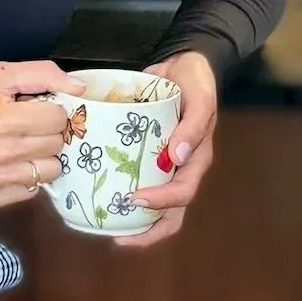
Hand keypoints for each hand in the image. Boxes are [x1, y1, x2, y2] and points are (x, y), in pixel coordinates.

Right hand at [0, 59, 85, 205]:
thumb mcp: (0, 75)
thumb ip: (43, 74)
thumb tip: (80, 89)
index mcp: (3, 119)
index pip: (58, 118)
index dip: (51, 110)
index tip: (37, 109)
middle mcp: (1, 152)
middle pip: (57, 144)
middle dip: (48, 132)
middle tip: (29, 127)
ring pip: (51, 170)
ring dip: (42, 156)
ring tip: (23, 146)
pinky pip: (32, 189)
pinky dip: (27, 176)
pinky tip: (12, 163)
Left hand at [114, 50, 218, 249]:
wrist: (183, 63)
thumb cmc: (195, 80)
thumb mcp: (200, 96)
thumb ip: (194, 124)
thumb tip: (179, 155)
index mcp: (196, 160)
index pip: (182, 192)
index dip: (161, 202)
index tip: (133, 198)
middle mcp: (180, 168)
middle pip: (170, 212)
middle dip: (147, 231)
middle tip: (119, 237)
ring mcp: (164, 165)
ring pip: (153, 204)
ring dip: (135, 221)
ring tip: (108, 227)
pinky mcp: (147, 156)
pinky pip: (137, 180)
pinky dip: (121, 192)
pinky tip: (101, 196)